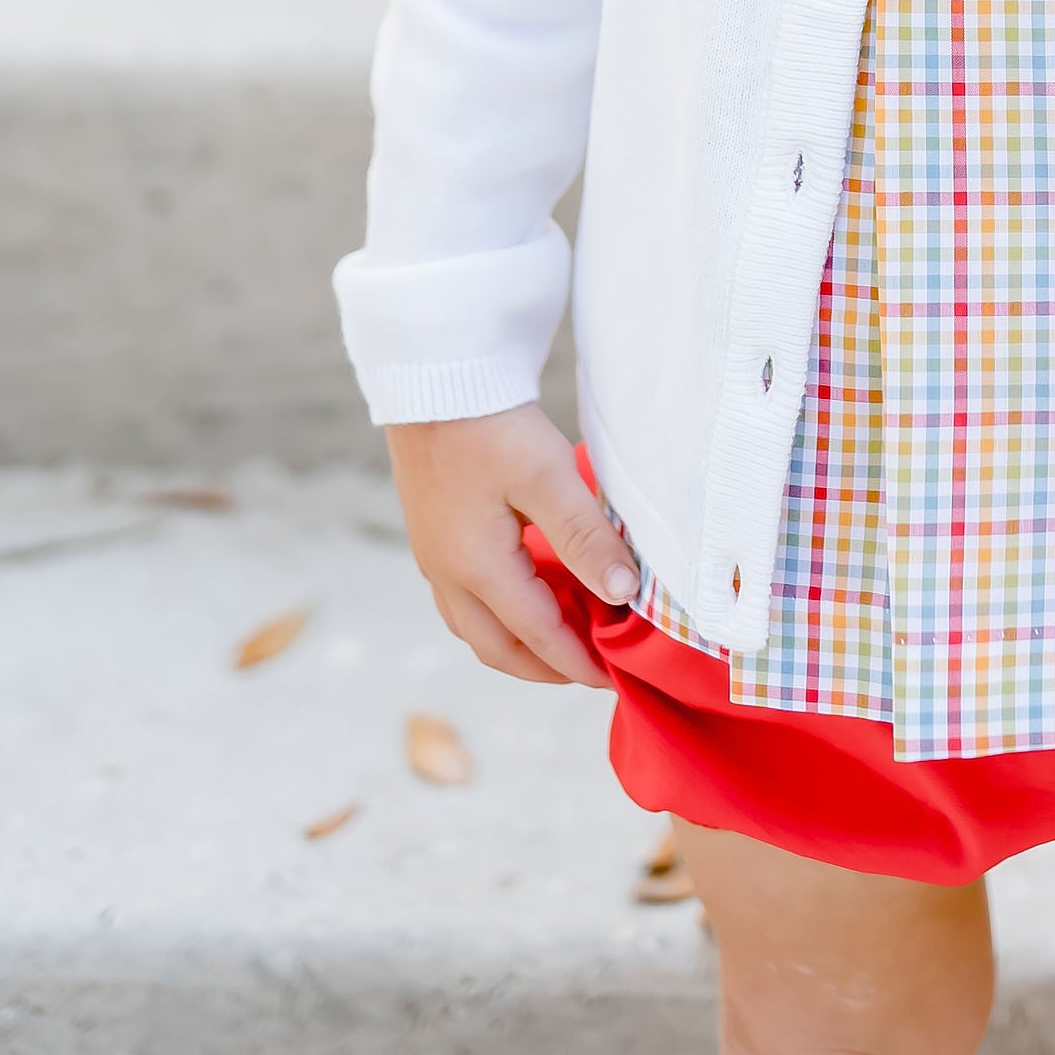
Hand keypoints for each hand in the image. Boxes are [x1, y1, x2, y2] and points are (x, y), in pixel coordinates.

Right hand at [386, 401, 636, 689]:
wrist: (431, 377)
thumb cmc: (491, 424)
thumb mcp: (547, 478)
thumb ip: (586, 539)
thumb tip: (622, 594)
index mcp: (477, 568)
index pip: (537, 636)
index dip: (578, 662)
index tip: (611, 677)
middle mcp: (447, 574)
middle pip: (497, 648)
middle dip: (545, 668)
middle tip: (589, 671)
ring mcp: (433, 556)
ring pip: (475, 627)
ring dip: (518, 644)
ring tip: (562, 638)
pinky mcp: (431, 534)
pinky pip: (463, 599)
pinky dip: (498, 614)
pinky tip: (525, 592)